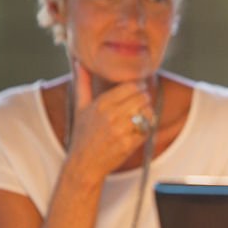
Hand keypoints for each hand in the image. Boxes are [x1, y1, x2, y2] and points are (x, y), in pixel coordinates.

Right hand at [67, 60, 153, 176]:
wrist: (83, 164)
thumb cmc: (82, 135)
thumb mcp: (79, 108)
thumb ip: (82, 83)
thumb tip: (79, 63)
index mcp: (101, 104)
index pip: (131, 86)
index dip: (138, 88)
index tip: (137, 92)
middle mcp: (111, 116)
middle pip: (142, 97)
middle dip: (144, 99)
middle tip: (139, 104)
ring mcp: (121, 130)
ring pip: (147, 112)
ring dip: (147, 113)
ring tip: (139, 116)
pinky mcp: (129, 144)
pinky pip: (147, 129)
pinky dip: (146, 128)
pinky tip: (138, 129)